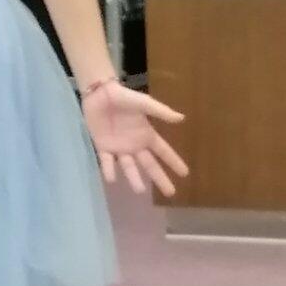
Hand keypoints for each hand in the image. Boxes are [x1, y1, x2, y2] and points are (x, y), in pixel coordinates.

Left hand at [80, 79, 188, 195]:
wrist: (99, 93)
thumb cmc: (123, 97)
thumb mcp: (144, 103)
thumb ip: (161, 112)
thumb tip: (182, 118)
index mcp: (146, 135)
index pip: (163, 152)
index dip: (174, 162)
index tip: (185, 174)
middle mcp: (135, 145)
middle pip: (149, 165)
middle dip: (160, 178)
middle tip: (170, 193)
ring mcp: (119, 148)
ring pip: (129, 167)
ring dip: (134, 178)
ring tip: (139, 191)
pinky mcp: (103, 147)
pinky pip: (107, 161)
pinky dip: (109, 170)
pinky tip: (112, 179)